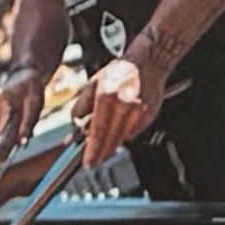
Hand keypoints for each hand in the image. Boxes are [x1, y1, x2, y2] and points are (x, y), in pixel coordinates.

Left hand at [75, 50, 168, 166]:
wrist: (148, 62)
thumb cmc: (119, 71)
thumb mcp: (94, 83)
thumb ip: (82, 105)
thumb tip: (76, 124)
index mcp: (107, 96)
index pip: (98, 132)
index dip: (92, 151)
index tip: (87, 163)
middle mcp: (124, 105)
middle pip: (111, 140)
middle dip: (100, 154)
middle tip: (93, 161)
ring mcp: (138, 111)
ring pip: (122, 139)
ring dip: (112, 144)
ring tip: (104, 141)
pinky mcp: (149, 115)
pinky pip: (133, 133)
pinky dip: (125, 134)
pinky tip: (120, 127)